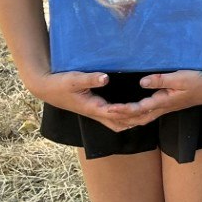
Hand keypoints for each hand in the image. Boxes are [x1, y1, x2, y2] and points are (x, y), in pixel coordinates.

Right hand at [29, 70, 149, 133]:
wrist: (47, 88)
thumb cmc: (60, 83)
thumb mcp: (74, 79)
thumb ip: (90, 78)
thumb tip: (106, 78)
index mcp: (93, 107)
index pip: (116, 113)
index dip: (131, 111)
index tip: (145, 106)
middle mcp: (96, 113)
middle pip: (121, 123)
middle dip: (137, 119)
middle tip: (154, 112)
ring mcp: (96, 113)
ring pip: (118, 124)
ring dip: (133, 121)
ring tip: (149, 114)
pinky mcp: (95, 110)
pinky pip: (114, 119)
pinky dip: (126, 118)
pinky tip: (134, 111)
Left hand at [105, 68, 201, 125]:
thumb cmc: (200, 80)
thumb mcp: (181, 78)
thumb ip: (161, 80)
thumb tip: (141, 83)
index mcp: (164, 101)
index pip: (139, 109)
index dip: (123, 110)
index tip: (109, 109)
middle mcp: (163, 107)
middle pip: (138, 118)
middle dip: (121, 118)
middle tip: (104, 116)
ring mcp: (166, 106)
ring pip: (143, 117)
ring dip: (128, 118)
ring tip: (113, 117)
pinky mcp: (169, 102)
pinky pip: (149, 112)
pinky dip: (137, 114)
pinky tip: (132, 112)